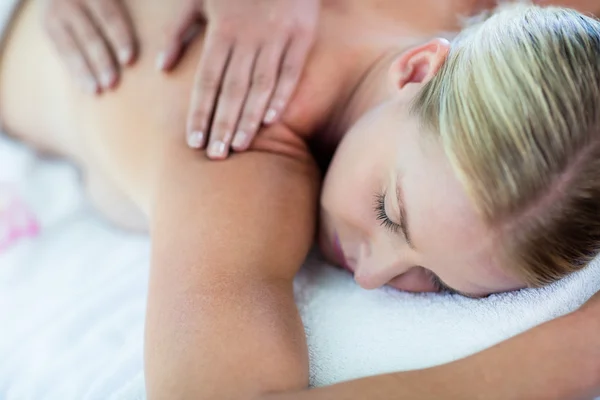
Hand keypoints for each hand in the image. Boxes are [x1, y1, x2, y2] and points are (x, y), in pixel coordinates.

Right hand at [43, 0, 136, 93]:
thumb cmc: (103, 0)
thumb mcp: (115, 0)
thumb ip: (121, 16)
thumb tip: (152, 37)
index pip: (109, 16)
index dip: (120, 38)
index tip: (129, 60)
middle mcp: (73, 0)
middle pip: (90, 35)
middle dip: (102, 61)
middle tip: (112, 83)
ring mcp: (56, 12)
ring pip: (71, 46)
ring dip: (84, 71)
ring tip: (97, 91)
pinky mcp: (47, 26)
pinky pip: (61, 52)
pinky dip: (74, 72)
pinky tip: (85, 88)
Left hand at [157, 0, 319, 158]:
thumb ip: (177, 31)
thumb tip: (159, 67)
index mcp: (221, 30)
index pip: (207, 81)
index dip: (199, 113)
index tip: (193, 141)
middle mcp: (248, 37)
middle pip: (232, 89)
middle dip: (222, 124)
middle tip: (216, 156)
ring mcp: (277, 37)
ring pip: (261, 85)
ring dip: (249, 118)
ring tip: (239, 146)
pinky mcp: (302, 35)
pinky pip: (291, 70)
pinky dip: (282, 95)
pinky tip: (270, 119)